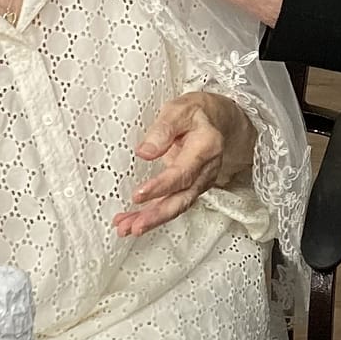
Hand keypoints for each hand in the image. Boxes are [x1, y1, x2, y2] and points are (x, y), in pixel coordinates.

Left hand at [114, 91, 256, 237]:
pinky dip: (152, 215)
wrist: (215, 120)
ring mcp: (200, 182)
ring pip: (177, 206)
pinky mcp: (190, 188)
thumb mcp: (178, 110)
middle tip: (135, 226)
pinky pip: (173, 204)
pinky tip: (132, 221)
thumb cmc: (194, 114)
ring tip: (126, 229)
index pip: (183, 173)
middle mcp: (206, 170)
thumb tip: (144, 152)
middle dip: (157, 215)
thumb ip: (163, 130)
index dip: (161, 187)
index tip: (138, 195)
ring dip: (152, 220)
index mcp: (206, 148)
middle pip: (182, 199)